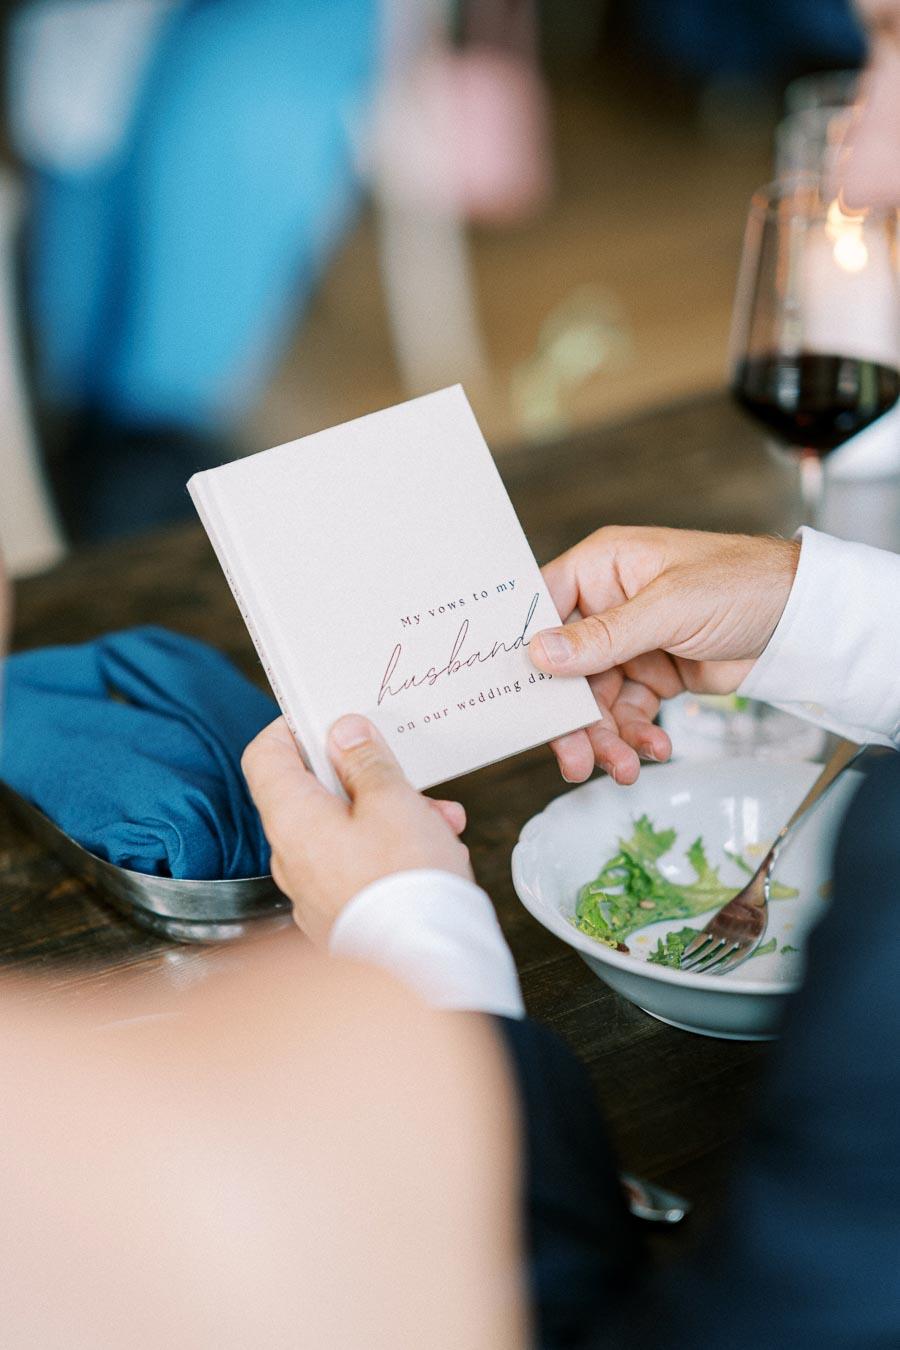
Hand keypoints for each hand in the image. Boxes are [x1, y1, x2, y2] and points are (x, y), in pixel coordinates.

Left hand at [242, 715, 472, 944]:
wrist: (426, 970)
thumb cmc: (405, 885)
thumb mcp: (394, 802)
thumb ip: (366, 762)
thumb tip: (343, 732)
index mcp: (293, 819)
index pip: (265, 756)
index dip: (292, 728)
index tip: (328, 716)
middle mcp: (292, 856)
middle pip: (313, 793)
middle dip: (365, 776)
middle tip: (403, 770)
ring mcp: (314, 890)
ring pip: (345, 830)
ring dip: (390, 814)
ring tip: (440, 817)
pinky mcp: (340, 914)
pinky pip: (359, 866)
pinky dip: (392, 851)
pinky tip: (437, 852)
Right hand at [530, 526, 799, 784]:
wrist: (804, 621)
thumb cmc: (743, 584)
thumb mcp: (670, 608)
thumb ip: (604, 636)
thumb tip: (540, 653)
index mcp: (603, 567)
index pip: (541, 606)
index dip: (524, 650)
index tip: (513, 696)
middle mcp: (608, 604)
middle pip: (566, 668)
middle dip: (573, 718)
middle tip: (575, 761)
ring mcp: (630, 642)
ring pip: (595, 700)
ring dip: (608, 737)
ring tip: (625, 769)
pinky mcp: (653, 674)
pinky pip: (628, 712)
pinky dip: (637, 736)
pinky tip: (655, 750)